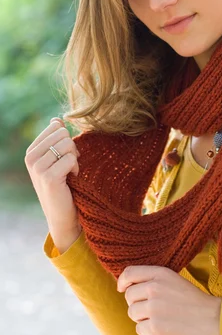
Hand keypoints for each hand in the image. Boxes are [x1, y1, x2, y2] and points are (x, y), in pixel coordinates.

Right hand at [25, 117, 81, 251]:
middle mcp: (30, 157)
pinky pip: (71, 159)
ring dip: (75, 159)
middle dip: (73, 148)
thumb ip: (56, 139)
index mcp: (31, 150)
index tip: (66, 156)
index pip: (56, 126)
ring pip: (68, 145)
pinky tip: (71, 179)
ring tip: (70, 172)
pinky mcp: (48, 177)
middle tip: (70, 165)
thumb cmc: (64, 185)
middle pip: (63, 134)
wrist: (62, 214)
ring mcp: (37, 168)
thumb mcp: (57, 159)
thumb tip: (56, 119)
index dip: (67, 139)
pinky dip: (77, 168)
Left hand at [117, 265, 221, 334]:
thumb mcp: (175, 281)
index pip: (129, 273)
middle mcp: (154, 287)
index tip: (123, 289)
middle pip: (129, 296)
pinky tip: (163, 329)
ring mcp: (154, 307)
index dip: (122, 282)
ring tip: (160, 319)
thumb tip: (130, 288)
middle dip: (136, 304)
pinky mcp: (155, 326)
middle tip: (152, 310)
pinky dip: (148, 331)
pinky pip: (139, 329)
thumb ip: (154, 281)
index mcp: (161, 273)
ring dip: (142, 319)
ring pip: (132, 313)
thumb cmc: (196, 302)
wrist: (215, 319)